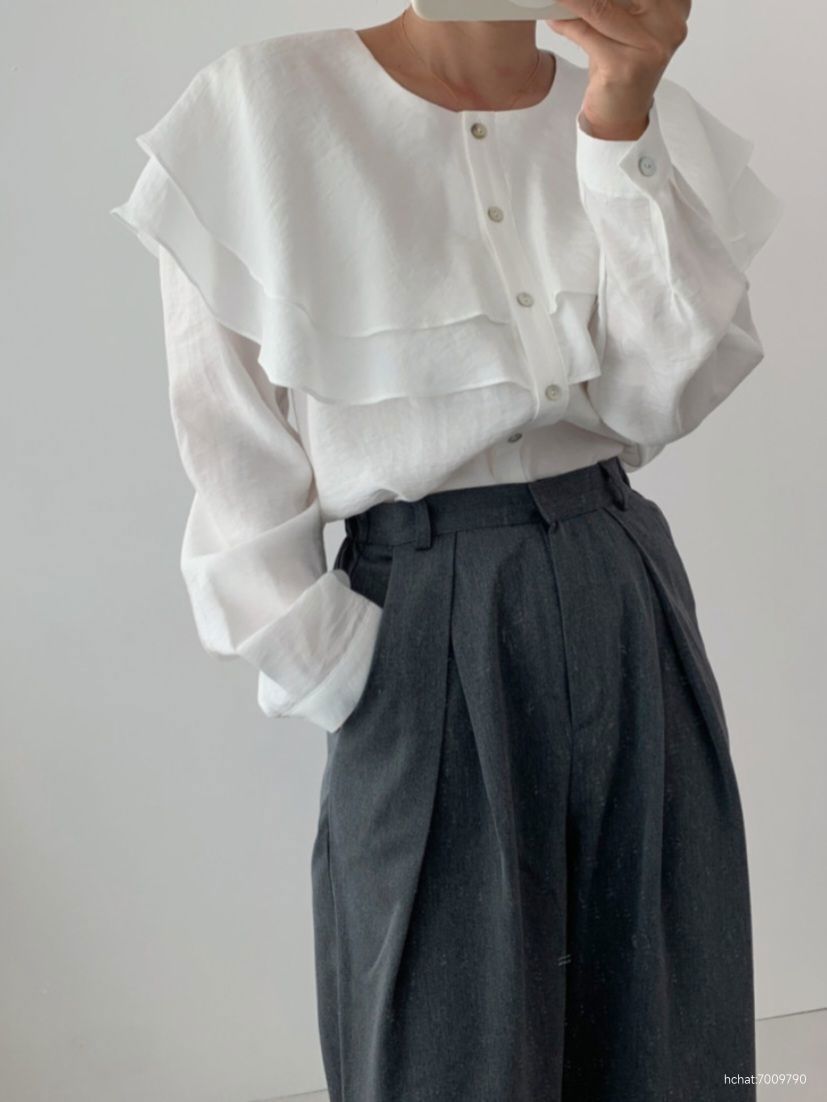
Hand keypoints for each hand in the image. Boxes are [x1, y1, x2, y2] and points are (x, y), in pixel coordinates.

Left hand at [546, 0, 690, 139]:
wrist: (620, 114)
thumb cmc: (620, 62)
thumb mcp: (625, 19)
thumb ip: (616, 0)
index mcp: (676, 3)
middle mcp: (670, 22)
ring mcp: (652, 46)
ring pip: (600, 7)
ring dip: (571, 0)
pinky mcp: (627, 66)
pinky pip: (588, 34)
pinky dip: (567, 23)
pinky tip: (554, 18)